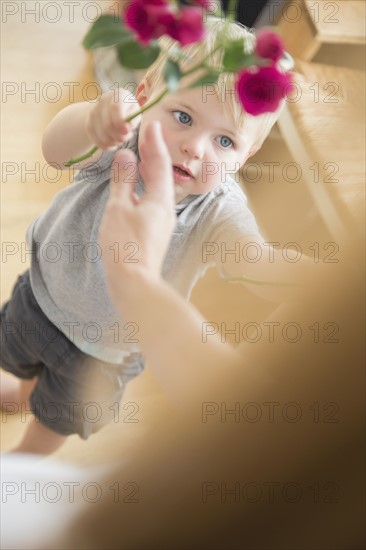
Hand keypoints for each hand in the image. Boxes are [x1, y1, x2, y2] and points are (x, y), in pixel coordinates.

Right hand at [85, 88, 140, 150]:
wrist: (112, 111)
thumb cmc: (129, 112)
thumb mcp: (135, 114)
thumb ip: (133, 120)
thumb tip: (127, 128)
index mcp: (118, 95)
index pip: (115, 108)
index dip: (120, 122)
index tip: (127, 132)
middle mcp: (103, 100)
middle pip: (108, 125)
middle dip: (119, 136)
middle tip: (125, 138)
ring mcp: (93, 112)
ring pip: (102, 135)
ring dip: (113, 142)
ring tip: (120, 140)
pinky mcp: (88, 124)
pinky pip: (97, 140)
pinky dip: (106, 146)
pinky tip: (113, 144)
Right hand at [99, 120, 175, 300]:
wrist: (134, 282)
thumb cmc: (125, 246)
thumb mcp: (119, 208)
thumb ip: (123, 181)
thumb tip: (124, 156)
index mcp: (160, 200)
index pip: (159, 163)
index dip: (154, 143)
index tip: (152, 124)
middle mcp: (166, 209)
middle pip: (162, 175)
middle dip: (154, 154)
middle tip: (148, 134)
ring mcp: (162, 222)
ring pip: (158, 189)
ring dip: (150, 170)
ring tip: (142, 155)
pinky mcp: (154, 233)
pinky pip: (152, 202)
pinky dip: (144, 188)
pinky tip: (137, 188)